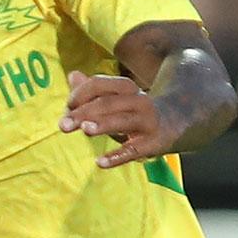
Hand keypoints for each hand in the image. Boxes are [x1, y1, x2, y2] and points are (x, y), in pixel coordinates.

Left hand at [59, 71, 175, 168]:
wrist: (174, 122)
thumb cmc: (132, 110)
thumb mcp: (114, 98)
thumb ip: (91, 90)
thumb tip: (73, 75)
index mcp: (126, 88)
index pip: (99, 85)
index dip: (80, 94)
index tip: (67, 107)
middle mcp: (138, 101)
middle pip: (108, 103)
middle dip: (84, 113)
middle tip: (63, 124)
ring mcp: (147, 122)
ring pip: (122, 121)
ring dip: (103, 124)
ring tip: (85, 130)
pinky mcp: (152, 143)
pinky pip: (133, 150)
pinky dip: (117, 156)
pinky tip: (100, 163)